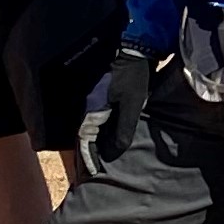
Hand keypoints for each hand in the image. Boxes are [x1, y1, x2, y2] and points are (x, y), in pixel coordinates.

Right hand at [92, 42, 156, 165]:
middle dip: (93, 153)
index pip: (85, 138)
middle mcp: (92, 107)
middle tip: (99, 170)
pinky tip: (117, 140)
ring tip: (108, 159)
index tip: (93, 172)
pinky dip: (108, 133)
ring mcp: (100, 102)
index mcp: (93, 109)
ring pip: (96, 129)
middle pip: (88, 135)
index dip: (88, 156)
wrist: (137, 52)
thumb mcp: (132, 105)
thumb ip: (124, 128)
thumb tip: (117, 149)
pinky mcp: (109, 99)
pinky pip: (104, 121)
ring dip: (100, 144)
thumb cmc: (134, 78)